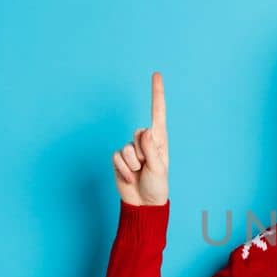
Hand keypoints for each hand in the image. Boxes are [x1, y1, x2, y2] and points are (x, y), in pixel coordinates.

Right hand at [113, 72, 170, 206]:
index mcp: (160, 139)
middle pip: (138, 133)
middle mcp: (145, 141)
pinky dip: (124, 170)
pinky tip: (130, 178)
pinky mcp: (119, 158)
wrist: (143, 203)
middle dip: (142, 153)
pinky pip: (117, 157)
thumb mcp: (159, 168)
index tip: (156, 74)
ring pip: (126, 148)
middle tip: (147, 167)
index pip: (158, 112)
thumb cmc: (157, 186)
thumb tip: (145, 130)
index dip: (156, 93)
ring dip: (133, 165)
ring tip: (139, 174)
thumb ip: (152, 149)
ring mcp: (131, 149)